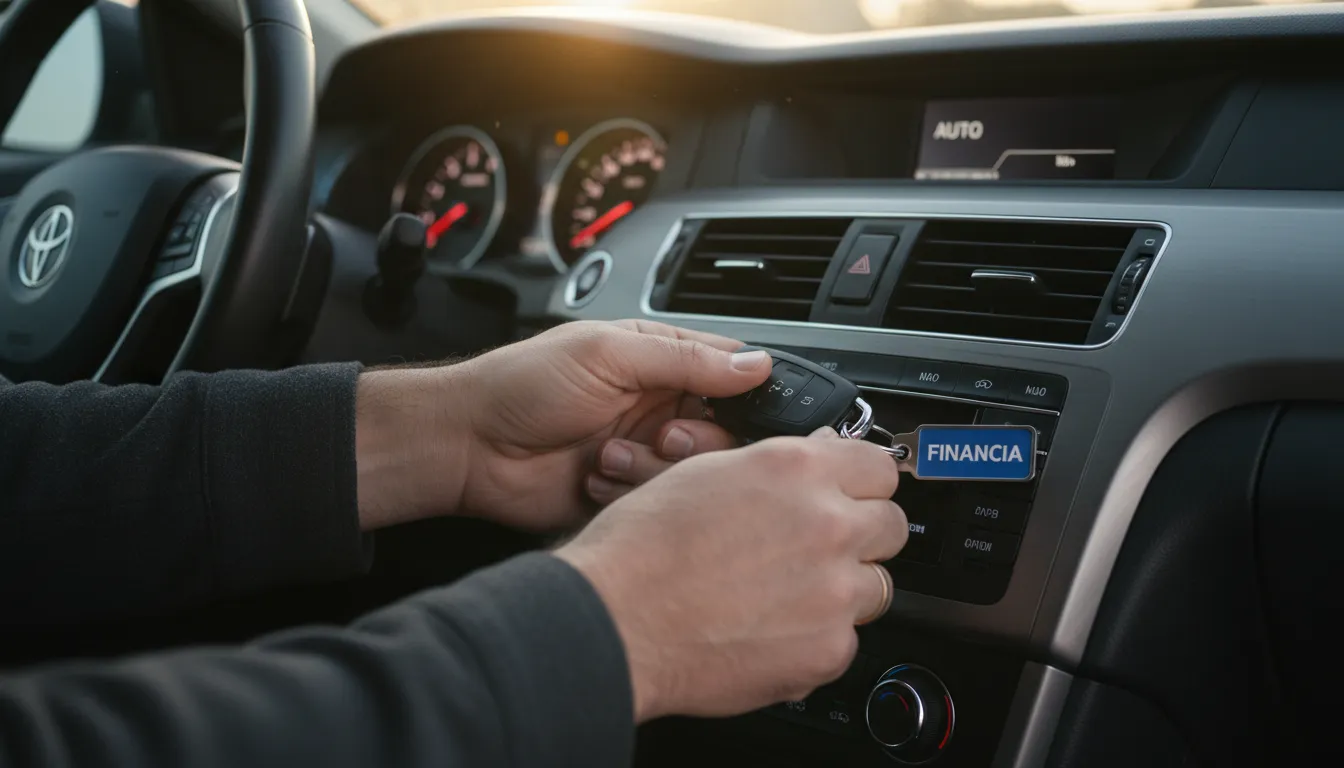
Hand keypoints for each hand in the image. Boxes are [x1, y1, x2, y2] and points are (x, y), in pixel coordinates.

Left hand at [353, 320, 772, 530]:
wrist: (468, 446)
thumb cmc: (523, 385)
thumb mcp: (608, 355)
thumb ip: (686, 358)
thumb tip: (755, 362)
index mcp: (661, 362)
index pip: (733, 373)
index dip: (744, 396)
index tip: (731, 411)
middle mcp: (659, 408)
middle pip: (724, 435)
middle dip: (693, 443)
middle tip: (660, 438)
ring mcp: (644, 454)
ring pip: (695, 477)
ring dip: (651, 470)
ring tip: (606, 456)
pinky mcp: (627, 496)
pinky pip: (660, 506)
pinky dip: (627, 496)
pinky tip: (592, 480)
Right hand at [556, 430, 906, 721]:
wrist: (615, 618)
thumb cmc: (641, 548)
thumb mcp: (705, 472)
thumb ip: (774, 467)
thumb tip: (814, 460)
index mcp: (797, 470)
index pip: (878, 467)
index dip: (861, 482)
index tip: (851, 495)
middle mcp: (827, 523)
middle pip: (890, 525)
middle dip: (860, 534)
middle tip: (818, 548)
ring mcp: (834, 590)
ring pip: (875, 585)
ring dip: (842, 588)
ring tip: (786, 594)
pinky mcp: (828, 649)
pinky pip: (847, 639)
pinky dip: (817, 637)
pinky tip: (771, 629)